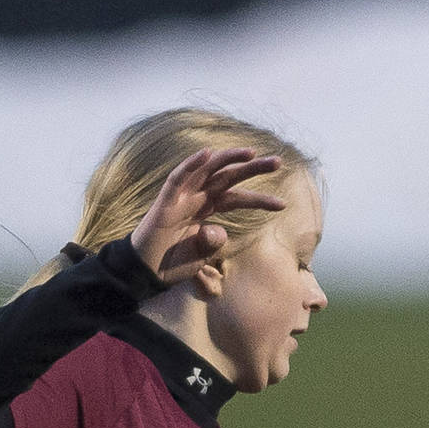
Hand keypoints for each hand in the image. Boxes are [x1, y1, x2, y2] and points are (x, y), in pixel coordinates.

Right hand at [129, 147, 287, 285]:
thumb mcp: (201, 256)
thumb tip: (221, 231)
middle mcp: (194, 199)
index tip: (283, 204)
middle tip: (278, 161)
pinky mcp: (164, 203)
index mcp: (205, 209)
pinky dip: (190, 165)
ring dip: (228, 159)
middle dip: (252, 168)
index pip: (236, 197)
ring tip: (252, 152)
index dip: (259, 199)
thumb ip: (212, 243)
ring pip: (206, 171)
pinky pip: (177, 179)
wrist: (145, 275)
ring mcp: (179, 198)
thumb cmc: (171, 264)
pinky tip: (207, 154)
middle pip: (226, 177)